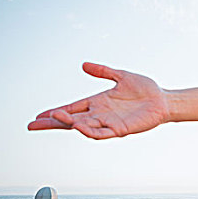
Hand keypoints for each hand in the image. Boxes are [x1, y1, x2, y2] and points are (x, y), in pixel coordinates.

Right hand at [27, 62, 169, 139]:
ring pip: (84, 127)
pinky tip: (80, 127)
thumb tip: (84, 65)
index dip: (55, 112)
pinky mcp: (121, 129)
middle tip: (33, 125)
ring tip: (57, 119)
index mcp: (98, 102)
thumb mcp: (121, 76)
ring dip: (70, 124)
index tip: (39, 116)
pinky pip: (102, 133)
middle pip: (71, 120)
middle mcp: (101, 114)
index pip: (72, 108)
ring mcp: (110, 123)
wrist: (163, 100)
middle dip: (53, 123)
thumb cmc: (145, 90)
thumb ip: (103, 71)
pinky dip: (90, 132)